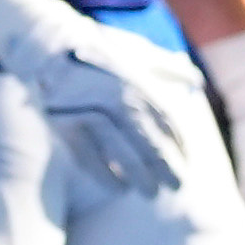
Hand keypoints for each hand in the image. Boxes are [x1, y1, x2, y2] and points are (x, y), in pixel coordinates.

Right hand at [16, 27, 212, 203]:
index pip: (166, 120)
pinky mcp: (67, 125)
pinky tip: (119, 188)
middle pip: (147, 140)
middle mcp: (117, 99)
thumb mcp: (134, 55)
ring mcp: (91, 112)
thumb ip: (166, 67)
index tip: (187, 162)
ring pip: (120, 151)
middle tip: (177, 187)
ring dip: (138, 175)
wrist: (49, 52)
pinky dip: (105, 175)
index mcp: (137, 85)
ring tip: (151, 193)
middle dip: (164, 166)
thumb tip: (194, 77)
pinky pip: (89, 157)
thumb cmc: (99, 59)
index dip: (178, 144)